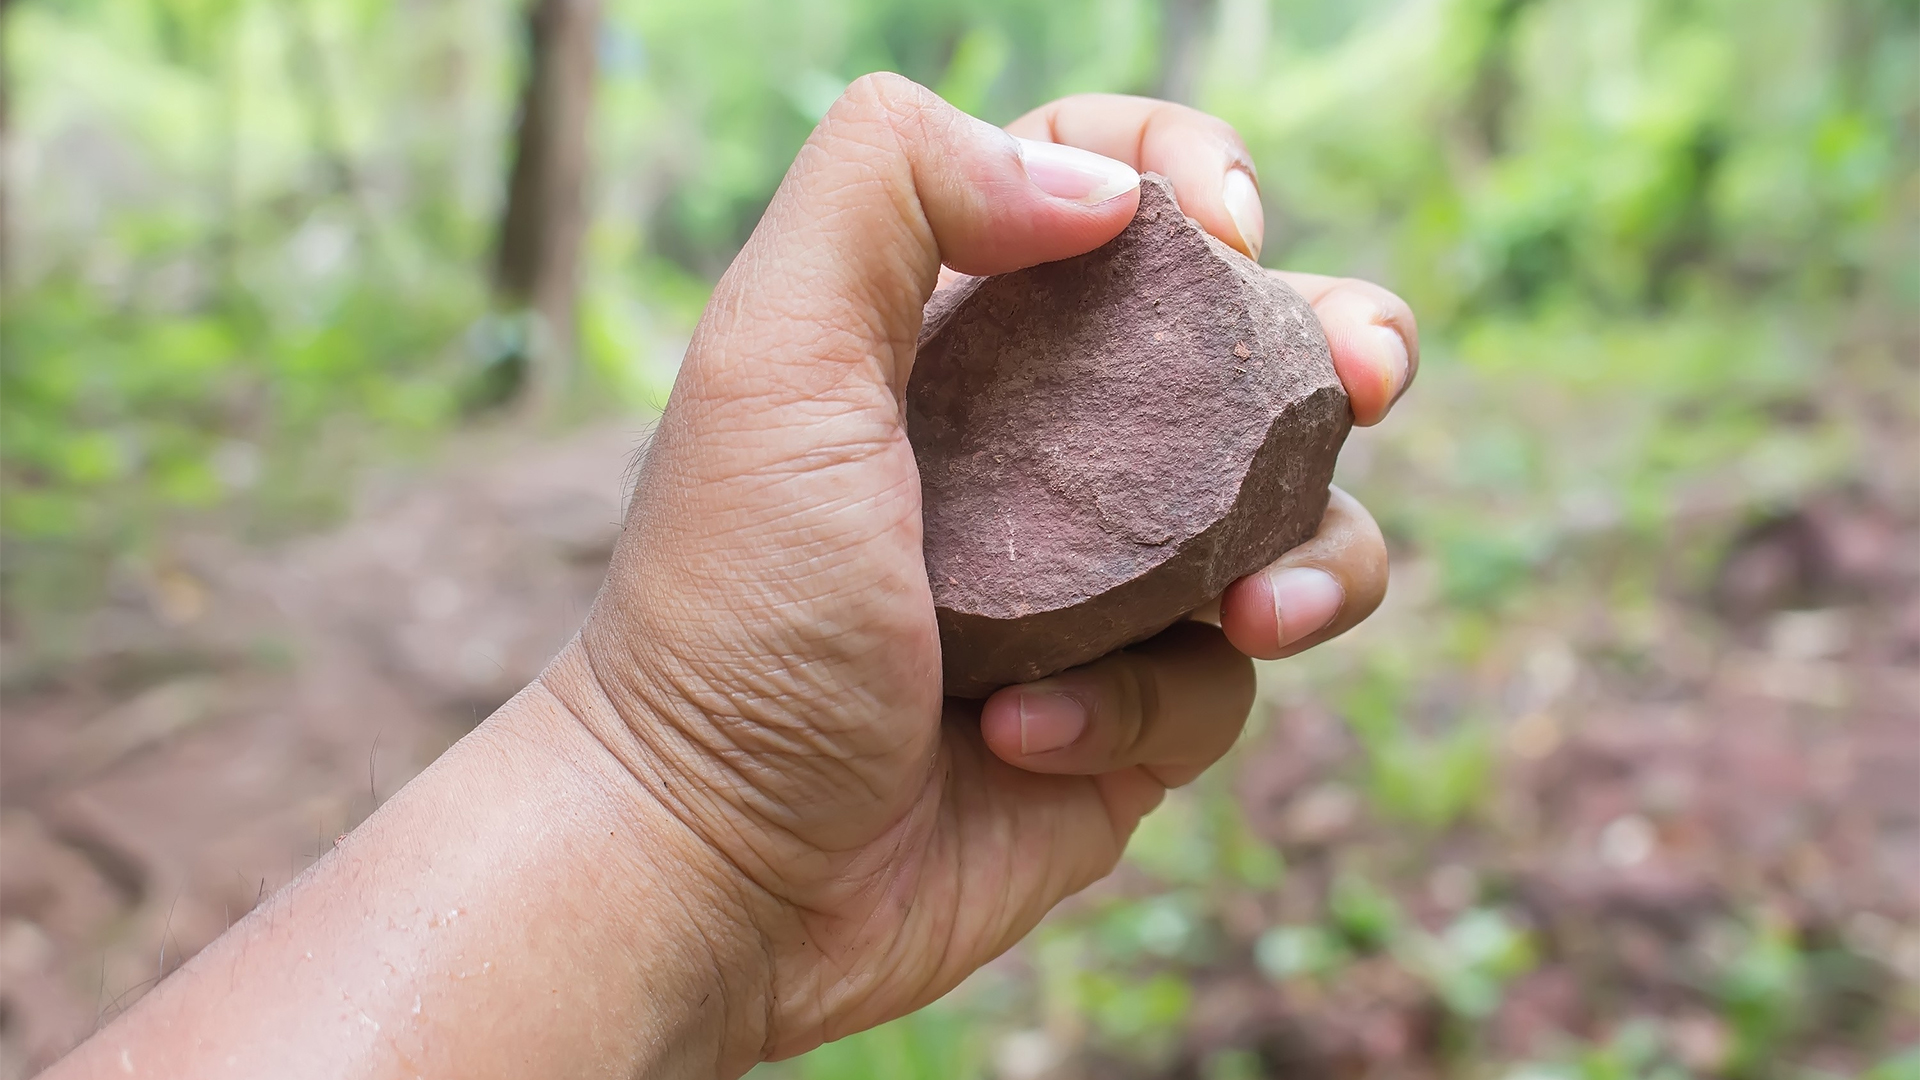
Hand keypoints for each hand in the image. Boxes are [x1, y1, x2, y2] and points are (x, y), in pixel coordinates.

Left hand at [544, 78, 1418, 1068]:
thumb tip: (1100, 188)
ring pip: (1289, 526)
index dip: (1186, 175)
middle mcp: (1042, 449)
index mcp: (959, 335)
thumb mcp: (771, 356)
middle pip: (1246, 352)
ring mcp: (1096, 589)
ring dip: (1312, 555)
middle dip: (1336, 348)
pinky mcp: (1124, 719)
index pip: (1105, 191)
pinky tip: (1022, 737)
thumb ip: (893, 187)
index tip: (1224, 228)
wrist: (714, 868)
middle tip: (1363, 379)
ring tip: (1256, 613)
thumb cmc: (729, 610)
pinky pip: (1213, 688)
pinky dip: (1135, 709)